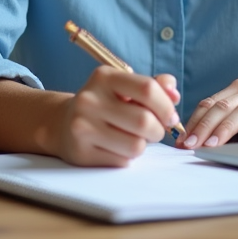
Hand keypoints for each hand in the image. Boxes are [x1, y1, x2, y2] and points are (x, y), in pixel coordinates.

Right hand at [50, 67, 180, 166]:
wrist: (63, 123)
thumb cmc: (104, 103)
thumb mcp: (124, 87)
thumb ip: (154, 86)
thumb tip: (174, 93)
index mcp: (104, 77)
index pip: (147, 89)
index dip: (166, 106)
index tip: (170, 116)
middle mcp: (89, 99)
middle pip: (144, 121)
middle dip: (158, 130)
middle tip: (154, 131)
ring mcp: (82, 127)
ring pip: (136, 145)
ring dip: (143, 145)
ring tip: (134, 138)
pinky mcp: (81, 152)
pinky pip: (122, 161)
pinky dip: (127, 157)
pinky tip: (117, 147)